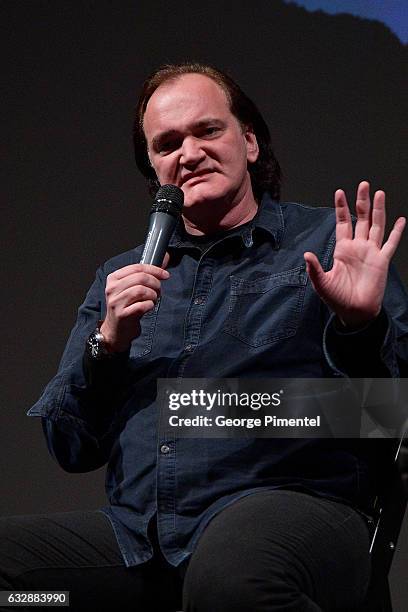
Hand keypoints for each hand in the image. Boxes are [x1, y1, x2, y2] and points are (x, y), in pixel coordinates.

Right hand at [100, 254, 169, 351]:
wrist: (116, 330)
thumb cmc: (126, 307)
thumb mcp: (131, 288)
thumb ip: (145, 274)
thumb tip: (164, 259)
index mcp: (113, 278)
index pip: (137, 267)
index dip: (155, 270)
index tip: (165, 275)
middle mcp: (112, 289)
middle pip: (141, 278)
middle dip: (155, 283)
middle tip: (159, 290)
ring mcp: (116, 302)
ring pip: (141, 290)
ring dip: (153, 295)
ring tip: (153, 300)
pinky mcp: (121, 314)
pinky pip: (142, 305)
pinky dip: (150, 305)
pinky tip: (148, 307)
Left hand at [304, 181, 405, 328]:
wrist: (354, 313)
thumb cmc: (337, 299)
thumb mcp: (322, 283)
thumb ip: (314, 268)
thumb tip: (307, 254)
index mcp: (342, 250)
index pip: (343, 223)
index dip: (342, 208)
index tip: (340, 192)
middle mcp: (358, 247)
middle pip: (361, 218)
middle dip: (362, 201)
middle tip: (363, 184)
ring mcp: (371, 253)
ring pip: (376, 225)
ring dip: (378, 210)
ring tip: (379, 193)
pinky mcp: (382, 261)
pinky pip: (391, 243)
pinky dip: (397, 232)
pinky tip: (401, 219)